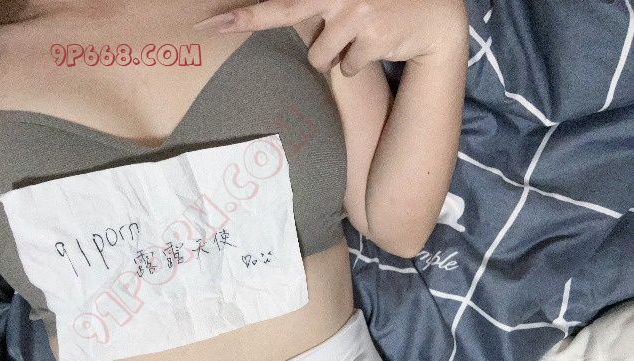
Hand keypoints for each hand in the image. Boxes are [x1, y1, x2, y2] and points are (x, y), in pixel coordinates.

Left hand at [193, 0, 466, 75]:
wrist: (436, 15)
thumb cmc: (384, 2)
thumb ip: (317, 5)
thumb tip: (286, 17)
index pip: (279, 2)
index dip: (242, 14)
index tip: (209, 22)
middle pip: (286, 18)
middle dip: (276, 28)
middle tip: (236, 24)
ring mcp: (356, 14)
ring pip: (319, 57)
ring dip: (334, 54)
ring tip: (359, 35)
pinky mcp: (372, 40)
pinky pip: (346, 68)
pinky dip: (356, 64)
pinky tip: (375, 46)